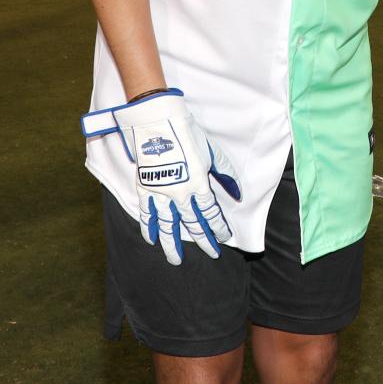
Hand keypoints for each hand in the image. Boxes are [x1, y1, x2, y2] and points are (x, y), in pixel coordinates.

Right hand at [82, 89, 241, 264]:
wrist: (158, 123)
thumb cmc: (188, 134)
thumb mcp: (212, 152)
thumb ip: (225, 174)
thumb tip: (237, 193)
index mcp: (199, 183)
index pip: (210, 213)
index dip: (218, 227)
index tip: (224, 238)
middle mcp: (180, 193)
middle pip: (192, 223)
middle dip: (203, 240)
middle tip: (210, 254)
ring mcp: (161, 193)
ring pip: (168, 226)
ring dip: (172, 245)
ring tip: (176, 260)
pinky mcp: (145, 188)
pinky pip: (147, 214)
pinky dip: (149, 228)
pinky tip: (152, 240)